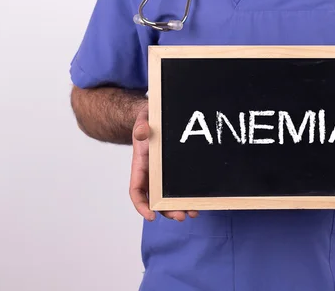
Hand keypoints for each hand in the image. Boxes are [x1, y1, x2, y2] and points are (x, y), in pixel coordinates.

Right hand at [129, 104, 198, 221]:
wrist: (158, 118)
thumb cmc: (149, 120)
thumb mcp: (144, 119)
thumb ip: (141, 125)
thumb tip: (142, 133)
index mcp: (140, 166)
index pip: (136, 191)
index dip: (141, 205)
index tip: (150, 216)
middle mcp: (152, 175)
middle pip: (155, 200)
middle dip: (167, 211)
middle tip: (181, 216)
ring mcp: (164, 176)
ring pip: (169, 198)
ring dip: (179, 208)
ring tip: (192, 213)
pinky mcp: (176, 173)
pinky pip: (181, 188)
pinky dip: (188, 197)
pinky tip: (198, 203)